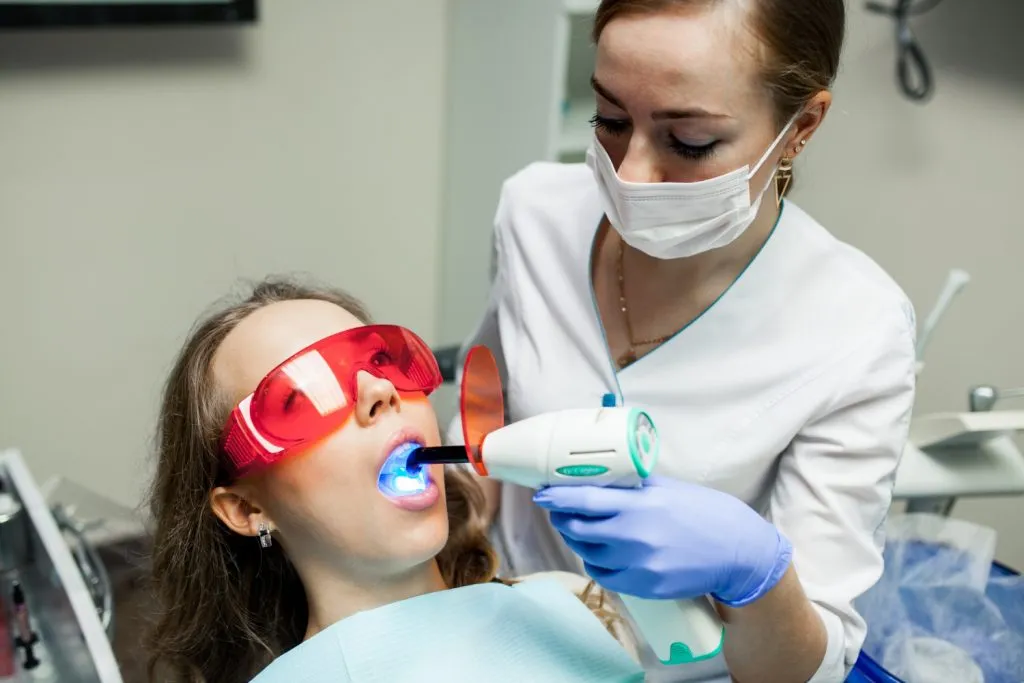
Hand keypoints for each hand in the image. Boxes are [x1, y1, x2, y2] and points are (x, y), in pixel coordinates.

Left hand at [532, 476, 792, 605]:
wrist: (737, 552)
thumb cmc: (703, 513)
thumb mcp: (667, 488)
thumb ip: (632, 484)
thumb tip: (598, 475)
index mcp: (640, 505)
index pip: (584, 500)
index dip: (557, 496)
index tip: (542, 493)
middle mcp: (635, 536)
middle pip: (577, 527)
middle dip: (562, 517)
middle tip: (559, 509)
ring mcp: (638, 564)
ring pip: (587, 552)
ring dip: (578, 539)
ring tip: (582, 528)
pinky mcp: (643, 586)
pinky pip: (604, 574)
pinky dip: (597, 562)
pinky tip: (603, 552)